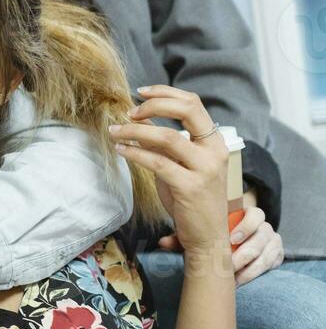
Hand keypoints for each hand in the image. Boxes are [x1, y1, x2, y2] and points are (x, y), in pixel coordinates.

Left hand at [109, 85, 228, 253]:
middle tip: (130, 111)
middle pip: (188, 110)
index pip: (194, 103)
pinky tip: (121, 150)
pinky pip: (157, 162)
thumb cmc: (192, 199)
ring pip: (168, 136)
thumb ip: (165, 145)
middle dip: (155, 104)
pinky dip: (135, 153)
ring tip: (114, 131)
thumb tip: (137, 124)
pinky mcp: (190, 186)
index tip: (141, 92)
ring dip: (135, 130)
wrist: (208, 236)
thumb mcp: (180, 165)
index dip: (165, 93)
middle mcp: (214, 151)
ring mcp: (205, 169)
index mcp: (214, 142)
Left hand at [154, 206, 281, 285]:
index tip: (231, 239)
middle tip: (229, 263)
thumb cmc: (213, 236)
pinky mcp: (277, 256)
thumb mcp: (199, 234)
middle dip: (245, 252)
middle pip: (263, 235)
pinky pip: (271, 265)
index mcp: (246, 215)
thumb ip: (183, 236)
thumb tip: (161, 242)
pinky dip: (254, 273)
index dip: (245, 226)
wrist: (234, 247)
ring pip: (268, 253)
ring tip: (232, 275)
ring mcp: (273, 241)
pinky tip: (238, 280)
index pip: (255, 214)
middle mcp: (264, 226)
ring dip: (250, 266)